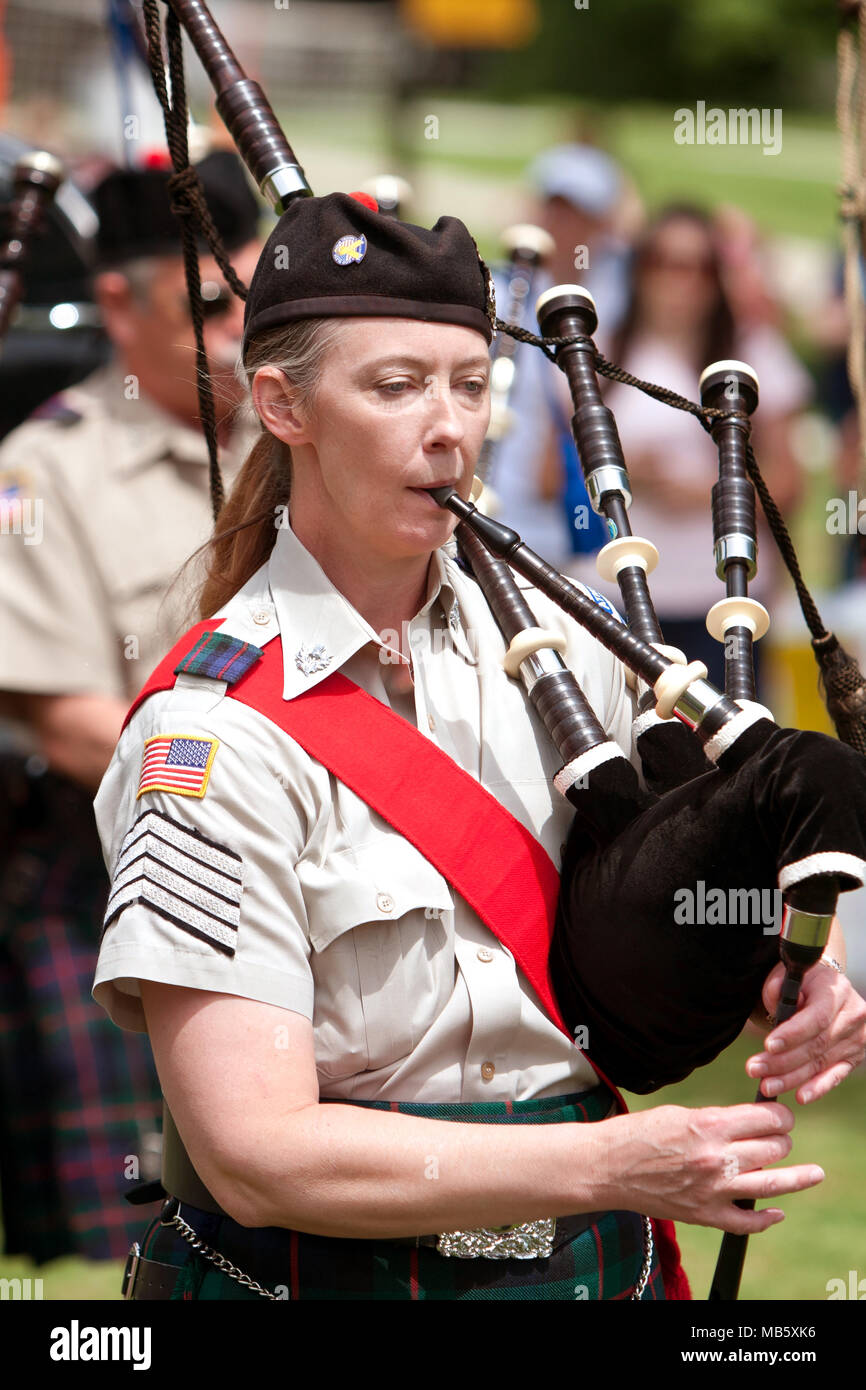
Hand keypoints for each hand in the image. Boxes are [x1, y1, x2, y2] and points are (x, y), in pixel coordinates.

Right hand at [601, 1102, 822, 1233]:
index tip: (780, 1116)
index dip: (781, 1115)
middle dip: (782, 1140)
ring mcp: (713, 1190)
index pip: (769, 1118)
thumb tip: (751, 1122)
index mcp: (710, 1125)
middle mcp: (717, 1158)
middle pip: (776, 1148)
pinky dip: (767, 1219)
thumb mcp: (681, 1113)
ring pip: (773, 1184)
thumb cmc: (639, 1133)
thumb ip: (719, 1119)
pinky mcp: (704, 1215)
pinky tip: (777, 1212)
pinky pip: (748, 1222)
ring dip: (796, 1178)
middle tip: (777, 1139)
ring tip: (812, 1174)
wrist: (606, 1167)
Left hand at [746, 961, 865, 1103]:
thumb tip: (776, 993)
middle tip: (754, 1069)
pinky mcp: (854, 1058)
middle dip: (782, 1061)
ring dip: (791, 1078)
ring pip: (820, 1063)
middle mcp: (852, 1016)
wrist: (824, 991)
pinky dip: (817, 1088)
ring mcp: (856, 1039)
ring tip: (766, 1085)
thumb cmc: (801, 984)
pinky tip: (800, 1097)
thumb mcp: (788, 976)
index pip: (816, 1018)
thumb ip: (779, 986)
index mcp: (837, 992)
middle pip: (816, 1045)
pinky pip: (835, 1076)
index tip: (768, 1045)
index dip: (792, 1034)